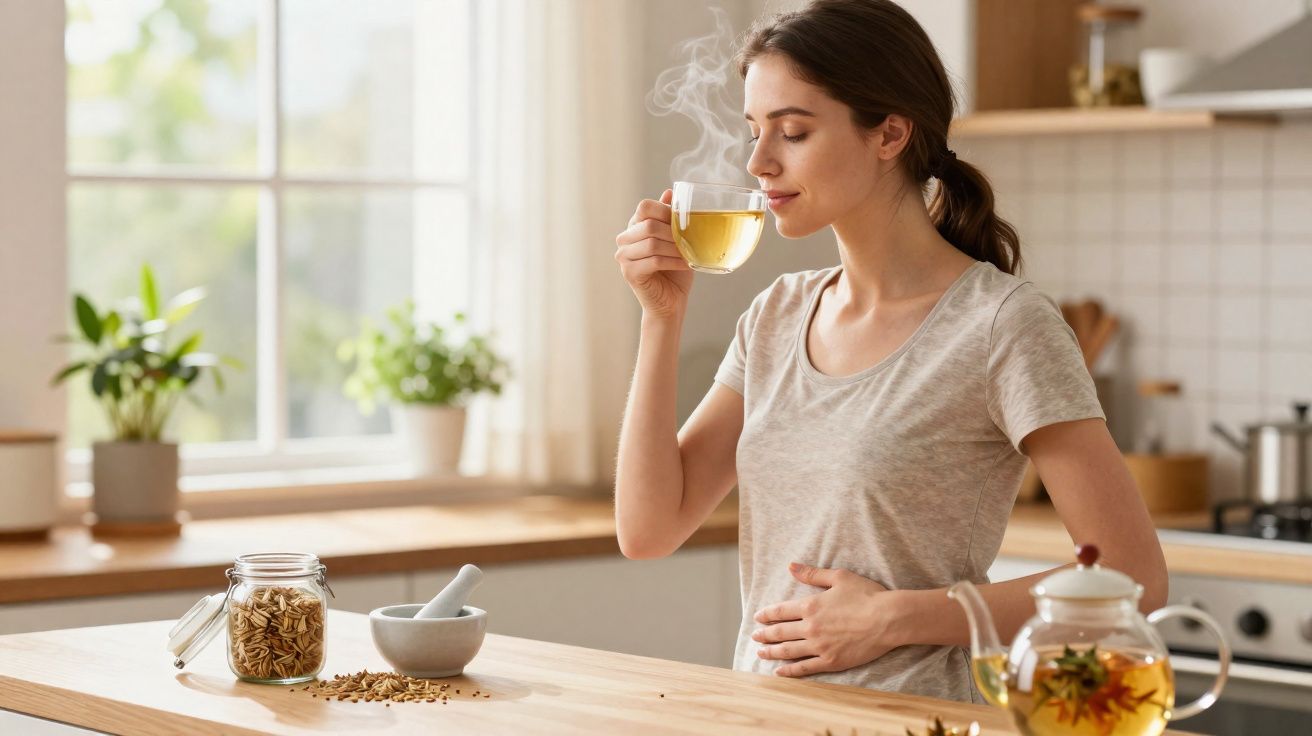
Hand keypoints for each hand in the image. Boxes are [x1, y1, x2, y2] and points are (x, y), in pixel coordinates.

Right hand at [614, 189, 693, 319]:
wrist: (671, 301)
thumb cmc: (675, 269)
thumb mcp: (676, 240)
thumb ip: (670, 217)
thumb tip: (669, 192)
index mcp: (635, 226)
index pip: (644, 207)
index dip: (665, 211)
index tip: (683, 222)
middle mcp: (625, 239)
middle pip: (648, 224)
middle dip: (673, 232)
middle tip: (689, 240)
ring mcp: (624, 256)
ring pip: (651, 243)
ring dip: (675, 248)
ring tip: (689, 254)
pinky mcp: (629, 273)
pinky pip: (653, 261)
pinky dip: (673, 261)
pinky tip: (686, 264)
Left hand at [752, 562, 899, 677]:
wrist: (888, 619)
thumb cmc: (866, 595)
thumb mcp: (839, 577)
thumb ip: (812, 574)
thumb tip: (791, 566)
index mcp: (811, 605)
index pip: (781, 611)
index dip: (767, 615)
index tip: (757, 618)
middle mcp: (810, 627)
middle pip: (781, 632)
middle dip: (765, 635)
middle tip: (754, 637)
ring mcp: (820, 646)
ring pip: (788, 651)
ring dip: (772, 652)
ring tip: (761, 653)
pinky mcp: (831, 661)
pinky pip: (805, 668)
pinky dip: (790, 671)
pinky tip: (779, 672)